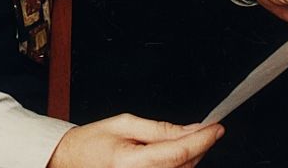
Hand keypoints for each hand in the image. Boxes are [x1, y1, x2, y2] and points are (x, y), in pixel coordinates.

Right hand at [47, 114, 223, 167]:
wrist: (70, 161)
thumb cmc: (92, 143)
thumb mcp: (125, 124)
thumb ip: (161, 129)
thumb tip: (191, 129)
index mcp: (131, 163)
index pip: (179, 152)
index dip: (202, 139)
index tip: (217, 128)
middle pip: (185, 166)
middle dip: (199, 146)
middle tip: (204, 129)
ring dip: (190, 158)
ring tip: (183, 141)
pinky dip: (179, 167)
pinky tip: (175, 155)